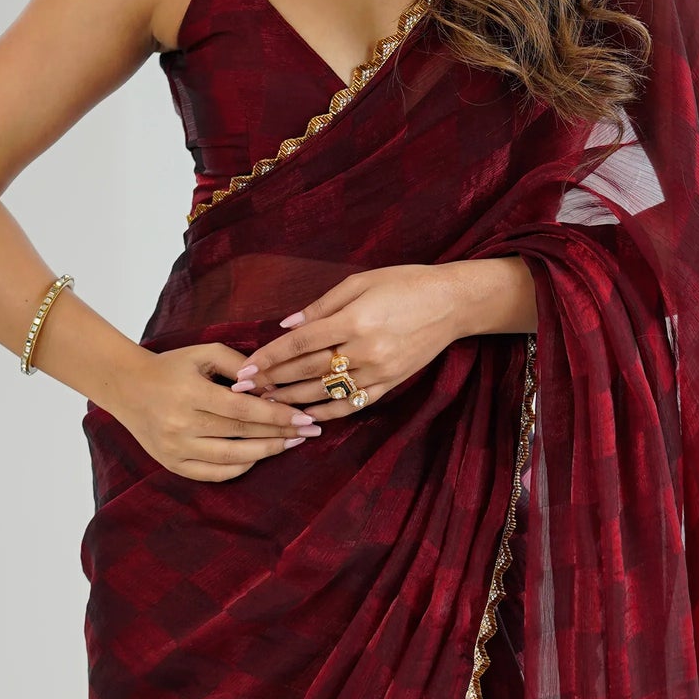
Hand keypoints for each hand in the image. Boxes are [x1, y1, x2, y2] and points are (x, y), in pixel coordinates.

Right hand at [110, 342, 320, 482]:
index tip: (304, 418)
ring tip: (290, 444)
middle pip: (242, 434)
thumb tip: (272, 384)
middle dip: (280, 433)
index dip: (277, 415)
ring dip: (266, 452)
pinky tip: (258, 456)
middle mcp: (181, 425)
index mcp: (190, 394)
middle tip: (309, 431)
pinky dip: (240, 467)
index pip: (243, 409)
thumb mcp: (203, 353)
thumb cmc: (171, 366)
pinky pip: (213, 474)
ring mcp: (176, 449)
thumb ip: (239, 363)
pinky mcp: (172, 464)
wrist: (127, 387)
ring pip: (231, 458)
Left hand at [246, 261, 531, 414]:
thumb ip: (321, 306)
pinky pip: (353, 404)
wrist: (453, 304)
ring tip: (265, 405)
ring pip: (326, 392)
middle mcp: (364, 349)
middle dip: (272, 381)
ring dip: (292, 400)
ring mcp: (378, 371)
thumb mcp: (360, 282)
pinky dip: (327, 413)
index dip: (269, 357)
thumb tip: (286, 325)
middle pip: (307, 370)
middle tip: (245, 391)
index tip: (246, 369)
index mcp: (354, 320)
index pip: (300, 343)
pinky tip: (305, 417)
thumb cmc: (405, 283)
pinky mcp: (390, 383)